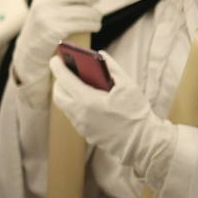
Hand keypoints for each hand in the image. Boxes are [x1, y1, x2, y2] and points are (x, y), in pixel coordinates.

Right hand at [12, 0, 100, 106]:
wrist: (29, 53)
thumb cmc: (44, 27)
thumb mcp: (45, 7)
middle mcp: (44, 1)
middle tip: (96, 0)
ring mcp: (48, 15)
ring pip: (85, 10)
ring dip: (96, 15)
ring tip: (97, 19)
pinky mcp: (55, 30)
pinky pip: (82, 24)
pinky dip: (93, 25)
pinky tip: (94, 26)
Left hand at [49, 54, 177, 188]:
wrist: (143, 142)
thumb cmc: (136, 112)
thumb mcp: (127, 85)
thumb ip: (112, 67)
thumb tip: (100, 55)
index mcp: (87, 100)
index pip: (64, 80)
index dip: (57, 67)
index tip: (54, 59)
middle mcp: (79, 114)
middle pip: (58, 95)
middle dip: (60, 82)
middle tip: (66, 73)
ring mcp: (81, 126)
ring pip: (65, 107)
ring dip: (67, 95)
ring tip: (75, 85)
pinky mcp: (86, 134)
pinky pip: (74, 117)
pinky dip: (76, 106)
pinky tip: (86, 100)